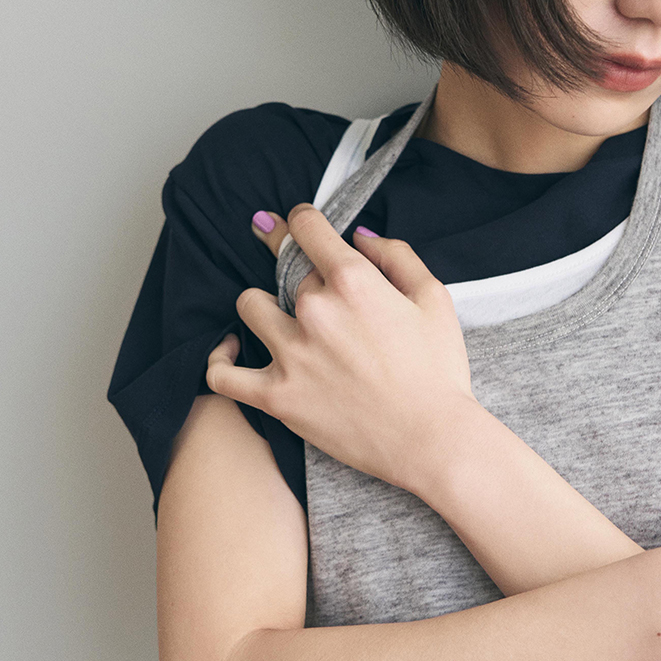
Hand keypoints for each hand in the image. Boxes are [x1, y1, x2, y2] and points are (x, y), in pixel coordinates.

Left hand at [205, 204, 476, 491]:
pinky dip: (221, 359)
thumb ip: (396, 255)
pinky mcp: (276, 396)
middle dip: (302, 277)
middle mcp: (315, 311)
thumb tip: (359, 236)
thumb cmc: (438, 371)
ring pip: (250, 306)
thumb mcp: (433, 298)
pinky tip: (231, 350)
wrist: (430, 439)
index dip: (300, 221)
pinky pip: (223, 374)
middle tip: (318, 297)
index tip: (298, 226)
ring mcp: (291, 354)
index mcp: (353, 281)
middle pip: (286, 271)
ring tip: (285, 323)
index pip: (305, 227)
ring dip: (265, 308)